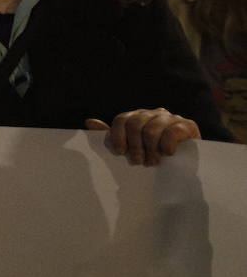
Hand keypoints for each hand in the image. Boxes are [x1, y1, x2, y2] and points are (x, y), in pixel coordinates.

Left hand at [85, 109, 200, 165]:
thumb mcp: (132, 145)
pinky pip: (171, 132)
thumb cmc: (154, 153)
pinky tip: (167, 154)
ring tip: (152, 162)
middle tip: (138, 162)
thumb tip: (89, 122)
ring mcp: (171, 118)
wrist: (187, 160)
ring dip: (150, 149)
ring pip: (151, 130)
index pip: (122, 119)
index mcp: (138, 116)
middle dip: (134, 146)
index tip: (120, 152)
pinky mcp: (187, 125)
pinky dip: (166, 145)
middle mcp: (154, 113)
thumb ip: (113, 134)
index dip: (117, 136)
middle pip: (135, 125)